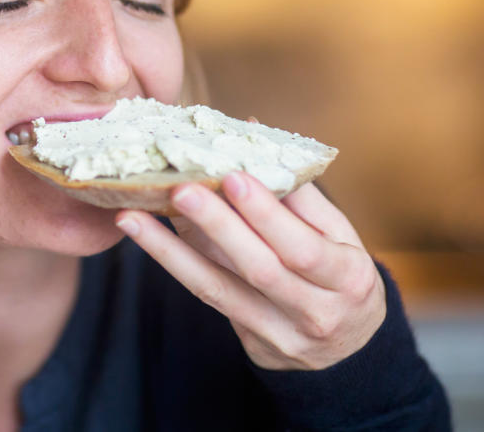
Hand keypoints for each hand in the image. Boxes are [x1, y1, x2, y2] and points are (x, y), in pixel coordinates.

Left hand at [115, 172, 385, 370]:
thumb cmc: (340, 273)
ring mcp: (281, 334)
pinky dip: (175, 264)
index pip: (304, 247)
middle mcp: (317, 313)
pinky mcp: (251, 342)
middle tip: (180, 189)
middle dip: (217, 227)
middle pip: (260, 270)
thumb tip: (248, 134)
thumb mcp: (338, 234)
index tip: (232, 176)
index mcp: (348, 277)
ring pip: (220, 290)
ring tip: (133, 217)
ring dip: (171, 252)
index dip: (267, 214)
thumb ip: (297, 191)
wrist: (350, 348)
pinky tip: (146, 237)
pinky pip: (209, 298)